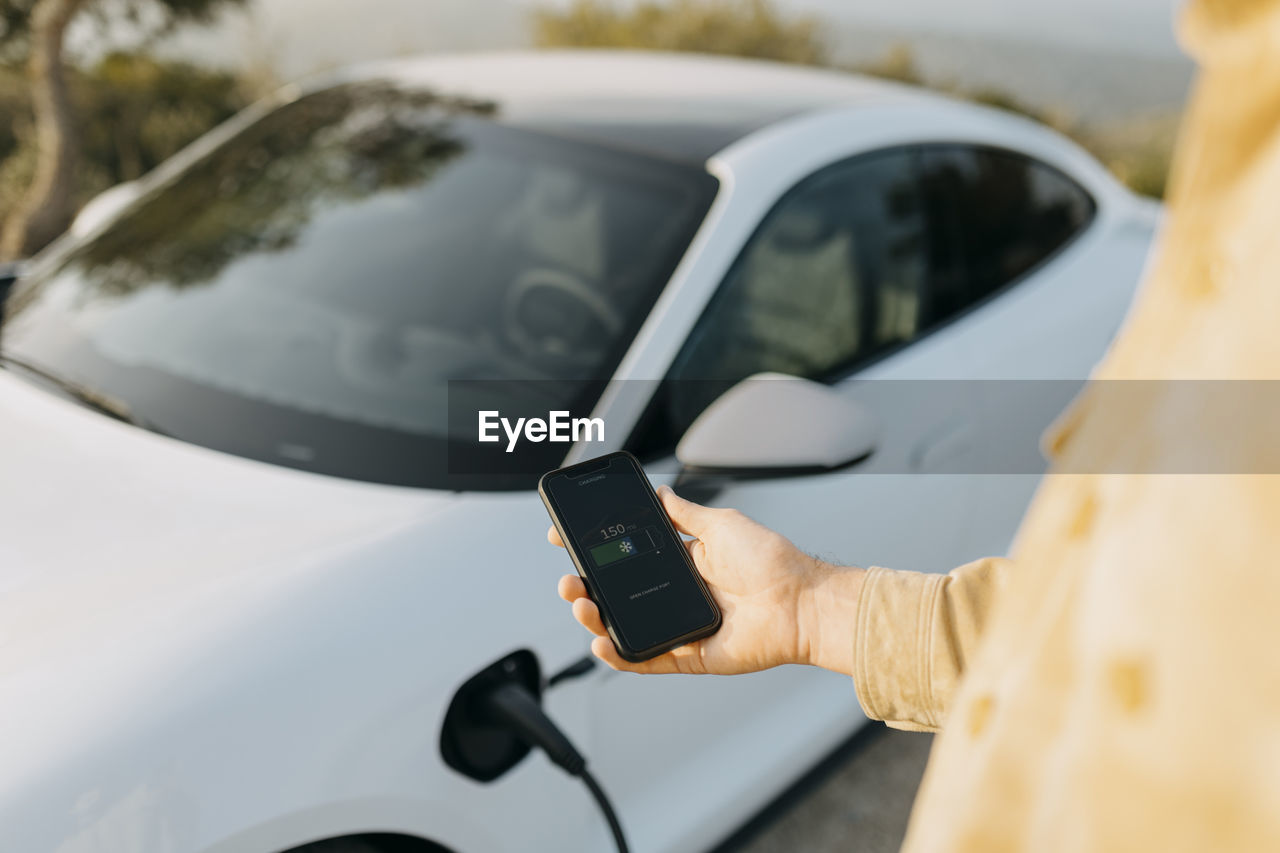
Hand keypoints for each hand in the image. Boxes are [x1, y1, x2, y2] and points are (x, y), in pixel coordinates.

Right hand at [549, 485, 864, 675]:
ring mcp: (680, 628)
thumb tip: (661, 493)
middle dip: (585, 588)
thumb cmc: (771, 560)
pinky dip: (620, 655)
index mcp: (682, 564)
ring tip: (580, 603)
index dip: (595, 553)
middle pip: (618, 596)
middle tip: (569, 579)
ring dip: (595, 618)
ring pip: (624, 628)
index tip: (564, 541)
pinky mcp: (689, 656)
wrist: (801, 600)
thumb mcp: (721, 524)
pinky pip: (647, 659)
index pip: (627, 559)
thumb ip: (686, 514)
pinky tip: (600, 641)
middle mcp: (676, 596)